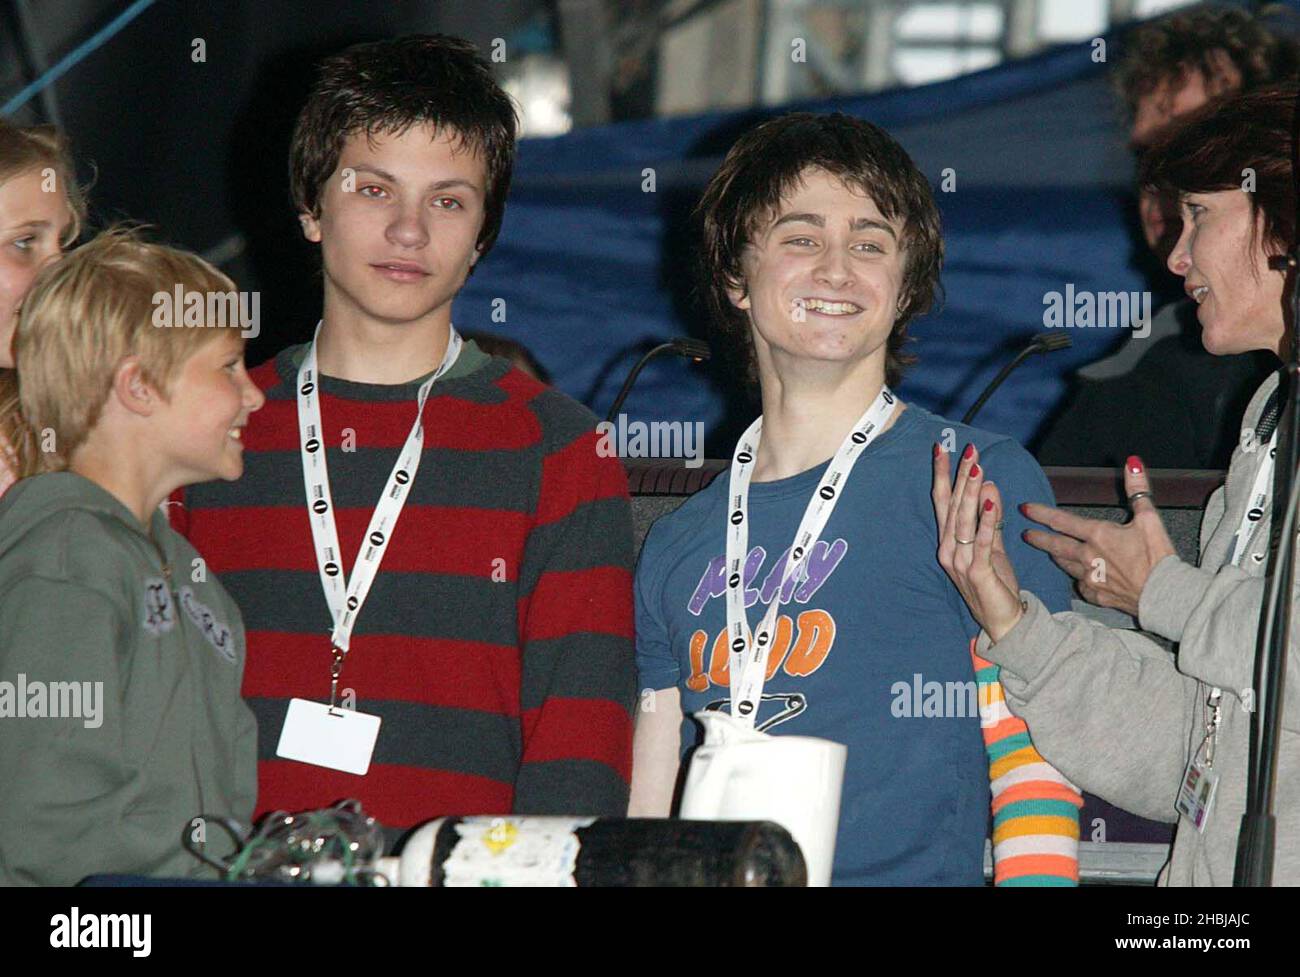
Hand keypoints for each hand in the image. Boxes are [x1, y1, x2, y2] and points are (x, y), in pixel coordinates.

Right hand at [932, 442, 1024, 642]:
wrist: (1002, 620)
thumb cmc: (994, 583)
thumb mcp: (992, 546)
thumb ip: (989, 518)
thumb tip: (988, 484)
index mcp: (948, 541)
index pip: (942, 502)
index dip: (942, 476)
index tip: (941, 450)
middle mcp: (948, 549)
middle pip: (952, 506)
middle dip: (960, 477)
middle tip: (968, 451)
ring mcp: (959, 562)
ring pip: (964, 521)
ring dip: (971, 493)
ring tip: (977, 468)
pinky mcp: (977, 572)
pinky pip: (982, 542)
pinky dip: (986, 522)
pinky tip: (992, 502)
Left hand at [1020, 455, 1174, 616]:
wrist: (1164, 593)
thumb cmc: (1157, 555)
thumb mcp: (1149, 518)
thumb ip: (1137, 489)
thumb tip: (1133, 462)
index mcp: (1097, 534)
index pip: (1061, 521)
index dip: (1041, 513)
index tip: (1025, 509)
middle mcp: (1087, 556)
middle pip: (1056, 545)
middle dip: (1039, 539)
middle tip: (1025, 535)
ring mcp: (1089, 577)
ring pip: (1065, 565)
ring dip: (1057, 557)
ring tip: (1050, 553)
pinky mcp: (1096, 595)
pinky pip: (1081, 585)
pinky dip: (1079, 579)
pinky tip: (1079, 577)